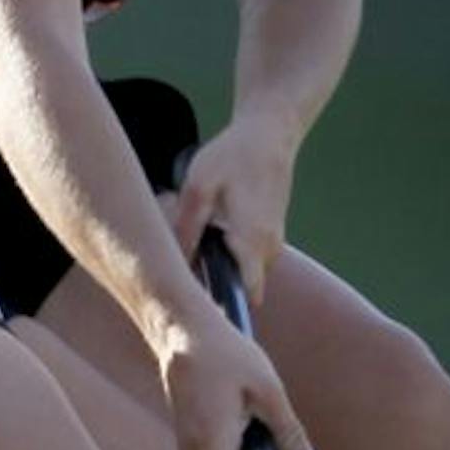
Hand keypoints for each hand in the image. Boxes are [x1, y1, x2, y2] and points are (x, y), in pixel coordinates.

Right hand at [157, 304, 317, 449]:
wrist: (182, 327)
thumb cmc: (227, 355)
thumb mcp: (269, 391)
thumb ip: (290, 434)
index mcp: (213, 445)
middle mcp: (193, 449)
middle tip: (271, 433)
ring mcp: (184, 438)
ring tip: (252, 409)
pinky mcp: (184, 427)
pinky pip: (212, 447)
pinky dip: (230, 436)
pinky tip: (237, 402)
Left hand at [170, 117, 296, 305]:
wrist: (269, 134)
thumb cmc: (232, 157)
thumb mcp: (199, 188)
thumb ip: (187, 230)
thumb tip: (175, 265)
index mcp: (252, 240)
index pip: (246, 295)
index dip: (223, 309)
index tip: (198, 315)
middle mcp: (269, 248)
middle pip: (242, 289)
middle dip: (216, 292)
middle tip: (181, 290)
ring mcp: (273, 243)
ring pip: (245, 274)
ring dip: (221, 272)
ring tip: (190, 261)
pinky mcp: (271, 235)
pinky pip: (249, 259)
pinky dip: (230, 258)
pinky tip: (207, 241)